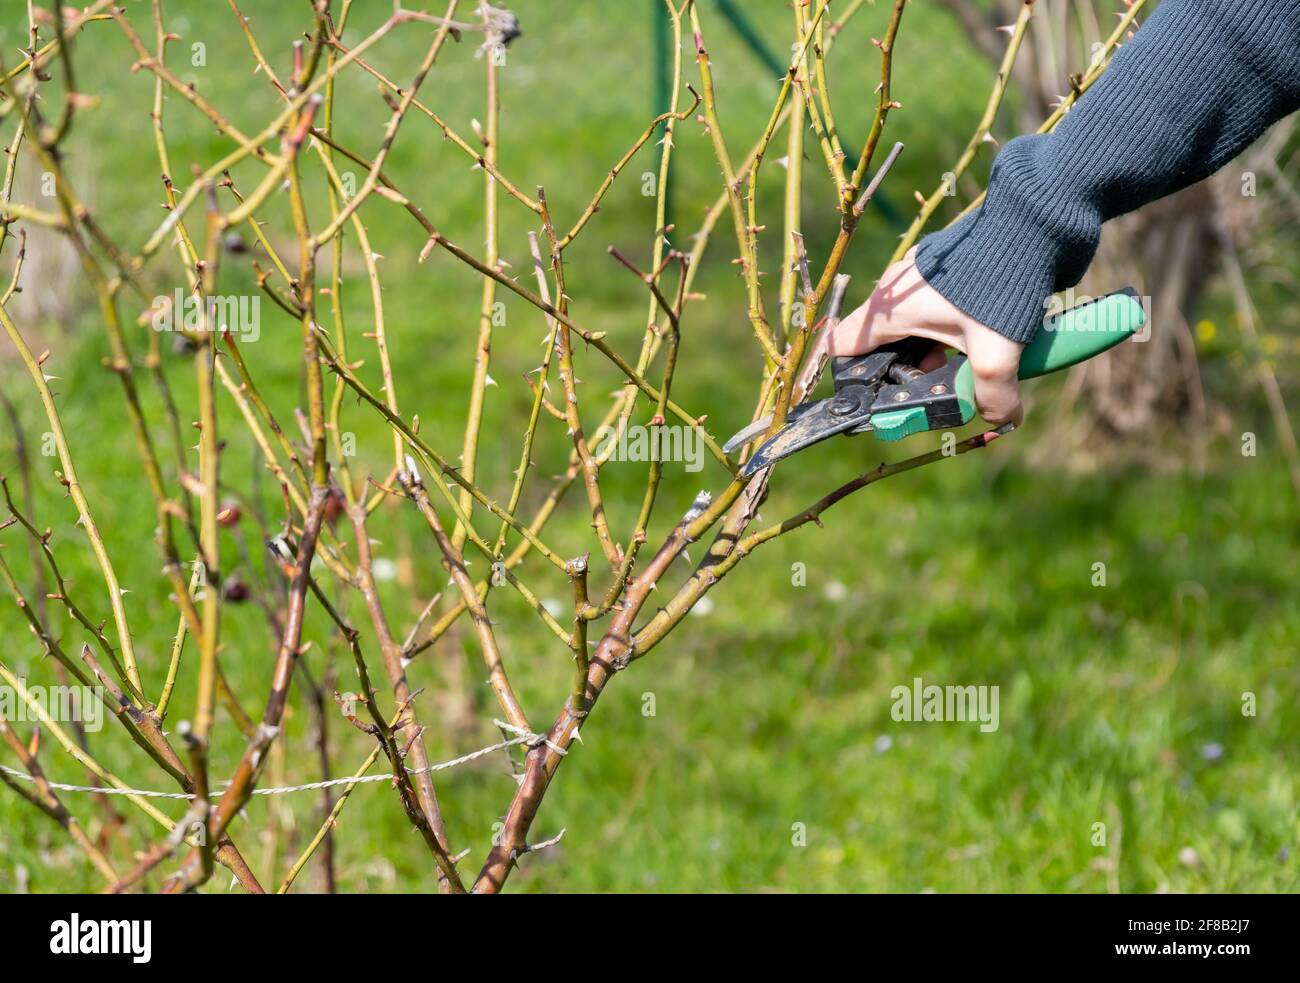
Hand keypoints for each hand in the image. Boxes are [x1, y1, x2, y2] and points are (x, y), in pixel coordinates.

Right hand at [828, 249, 1025, 425]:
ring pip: (912, 326)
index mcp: (887, 310)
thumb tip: (1003, 418)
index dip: (854, 379)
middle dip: (909, 369)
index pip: (842, 348)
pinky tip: (977, 329)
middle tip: (940, 379)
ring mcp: (915, 275)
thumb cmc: (996, 287)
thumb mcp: (995, 353)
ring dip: (934, 348)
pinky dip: (948, 325)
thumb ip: (993, 395)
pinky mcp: (939, 267)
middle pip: (884, 343)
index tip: (878, 398)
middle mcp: (893, 291)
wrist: (1030, 225)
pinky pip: (932, 306)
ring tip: (965, 355)